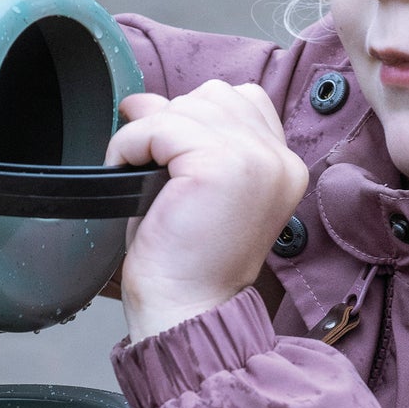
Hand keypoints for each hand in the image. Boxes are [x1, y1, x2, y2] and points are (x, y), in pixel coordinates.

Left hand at [107, 82, 308, 342]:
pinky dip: (129, 144)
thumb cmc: (185, 262)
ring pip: (185, 106)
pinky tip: (124, 174)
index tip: (167, 149)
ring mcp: (254, 160)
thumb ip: (187, 136)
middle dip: (171, 119)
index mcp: (283, 166)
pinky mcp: (221, 164)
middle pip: (214, 96)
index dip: (197, 116)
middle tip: (146, 161)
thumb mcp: (193, 185)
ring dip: (146, 132)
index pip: (244, 100)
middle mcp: (279, 160)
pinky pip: (158, 125)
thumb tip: (145, 98)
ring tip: (135, 172)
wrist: (186, 311)